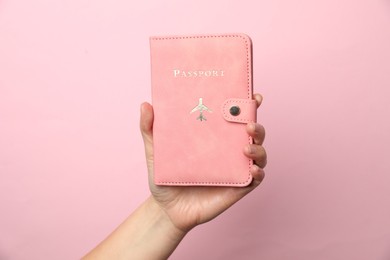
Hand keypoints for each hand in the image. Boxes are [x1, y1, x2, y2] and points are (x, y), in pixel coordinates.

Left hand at [140, 94, 266, 232]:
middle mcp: (228, 149)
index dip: (248, 105)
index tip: (253, 96)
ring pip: (258, 153)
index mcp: (214, 136)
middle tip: (248, 122)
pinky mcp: (237, 188)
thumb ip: (149, 129)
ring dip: (259, 148)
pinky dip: (259, 173)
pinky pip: (255, 179)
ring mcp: (235, 168)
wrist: (166, 208)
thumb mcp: (155, 151)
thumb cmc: (164, 177)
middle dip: (256, 124)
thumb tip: (145, 104)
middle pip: (252, 132)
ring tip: (246, 147)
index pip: (235, 117)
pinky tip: (253, 169)